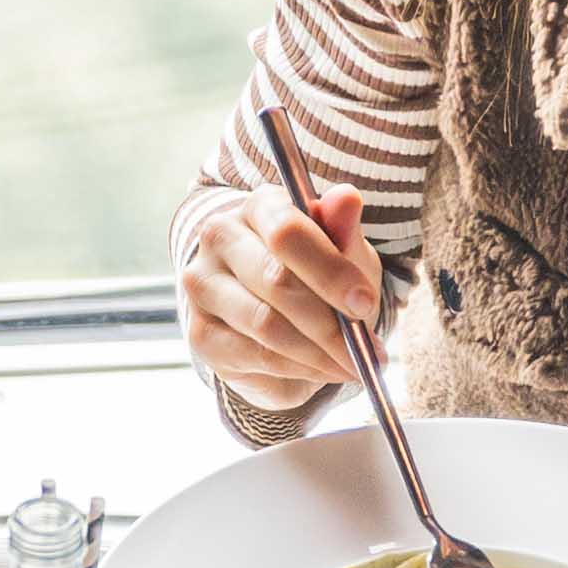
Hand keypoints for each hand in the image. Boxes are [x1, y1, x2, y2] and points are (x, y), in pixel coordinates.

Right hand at [177, 186, 383, 418]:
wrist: (281, 316)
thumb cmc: (316, 273)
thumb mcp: (341, 251)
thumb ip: (343, 229)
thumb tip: (347, 197)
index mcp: (258, 207)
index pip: (287, 232)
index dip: (330, 270)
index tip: (365, 303)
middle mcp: (219, 237)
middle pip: (275, 280)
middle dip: (329, 322)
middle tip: (367, 350)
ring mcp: (203, 285)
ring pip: (266, 325)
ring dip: (318, 352)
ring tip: (351, 364)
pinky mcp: (201, 332)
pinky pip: (255, 356)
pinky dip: (298, 369)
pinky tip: (322, 370)